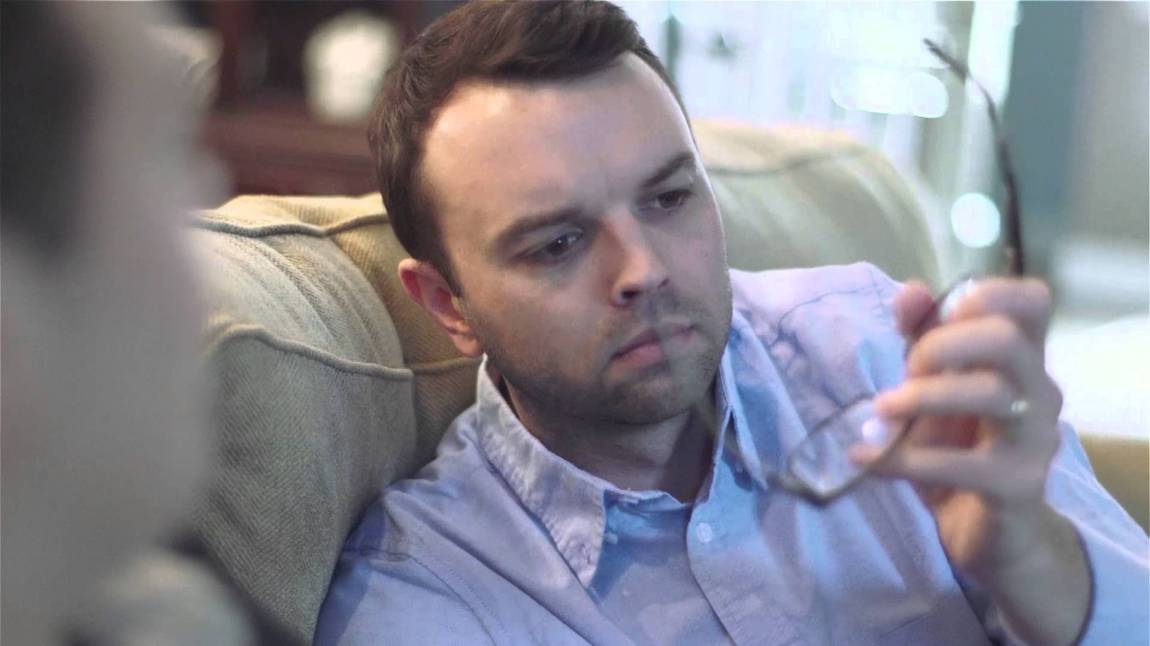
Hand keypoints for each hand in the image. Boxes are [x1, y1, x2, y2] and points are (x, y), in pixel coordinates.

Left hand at [852, 277, 1089, 643]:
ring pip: (988, 393)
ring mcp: (1035, 439)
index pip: (1033, 300)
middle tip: (906, 371)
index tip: (940, 315)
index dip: (987, 293)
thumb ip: (921, 337)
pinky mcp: (1017, 486)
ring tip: (880, 412)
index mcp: (1023, 359)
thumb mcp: (933, 388)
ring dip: (920, 397)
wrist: (990, 534)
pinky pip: (961, 466)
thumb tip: (910, 290)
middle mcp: (1040, 391)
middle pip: (1006, 337)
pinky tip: (866, 460)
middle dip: (941, 346)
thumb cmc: (961, 448)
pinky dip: (901, 459)